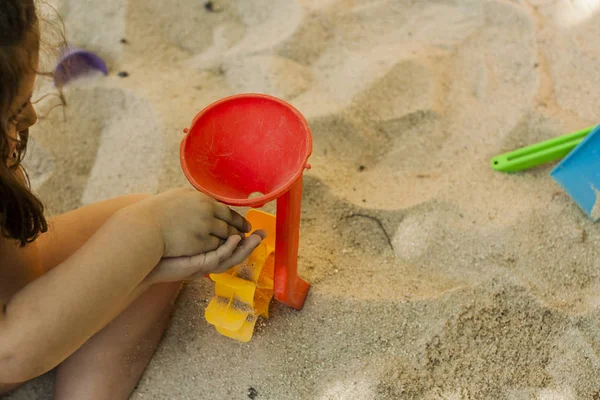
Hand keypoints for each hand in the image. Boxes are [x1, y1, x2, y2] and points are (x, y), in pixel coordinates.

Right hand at [129, 188, 250, 257]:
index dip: (235, 217)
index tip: (243, 222)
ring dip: (236, 238)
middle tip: (249, 233)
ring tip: (241, 242)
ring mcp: (204, 227)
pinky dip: (224, 247)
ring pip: (227, 234)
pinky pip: (217, 246)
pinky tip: (227, 250)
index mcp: (202, 199)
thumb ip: (194, 200)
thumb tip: (206, 200)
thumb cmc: (157, 213)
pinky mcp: (199, 242)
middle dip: (241, 227)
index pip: (225, 209)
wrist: (143, 228)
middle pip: (230, 221)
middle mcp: (206, 211)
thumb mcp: (177, 198)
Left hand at [144, 230, 266, 283]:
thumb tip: (201, 205)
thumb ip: (194, 221)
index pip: (231, 245)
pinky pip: (217, 258)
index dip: (245, 238)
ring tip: (256, 238)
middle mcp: (208, 260)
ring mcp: (203, 264)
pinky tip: (236, 239)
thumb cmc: (160, 244)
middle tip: (264, 234)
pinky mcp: (198, 266)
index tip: (256, 227)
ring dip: (246, 248)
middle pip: (235, 253)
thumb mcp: (182, 230)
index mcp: (207, 252)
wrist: (144, 258)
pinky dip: (228, 250)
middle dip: (252, 243)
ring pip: (230, 258)